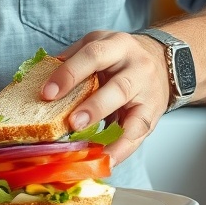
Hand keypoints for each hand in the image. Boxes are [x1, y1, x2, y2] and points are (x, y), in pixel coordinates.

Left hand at [39, 30, 170, 165]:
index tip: (47, 93)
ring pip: (134, 116)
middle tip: (71, 123)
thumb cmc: (120, 56)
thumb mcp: (97, 44)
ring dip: (111, 136)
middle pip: (118, 88)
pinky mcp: (154, 114)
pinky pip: (139, 135)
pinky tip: (106, 160)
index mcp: (117, 45)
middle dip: (94, 107)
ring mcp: (148, 93)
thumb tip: (44, 79)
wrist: (161, 59)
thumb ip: (72, 59)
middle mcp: (138, 67)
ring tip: (90, 149)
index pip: (93, 55)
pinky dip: (122, 150)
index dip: (69, 74)